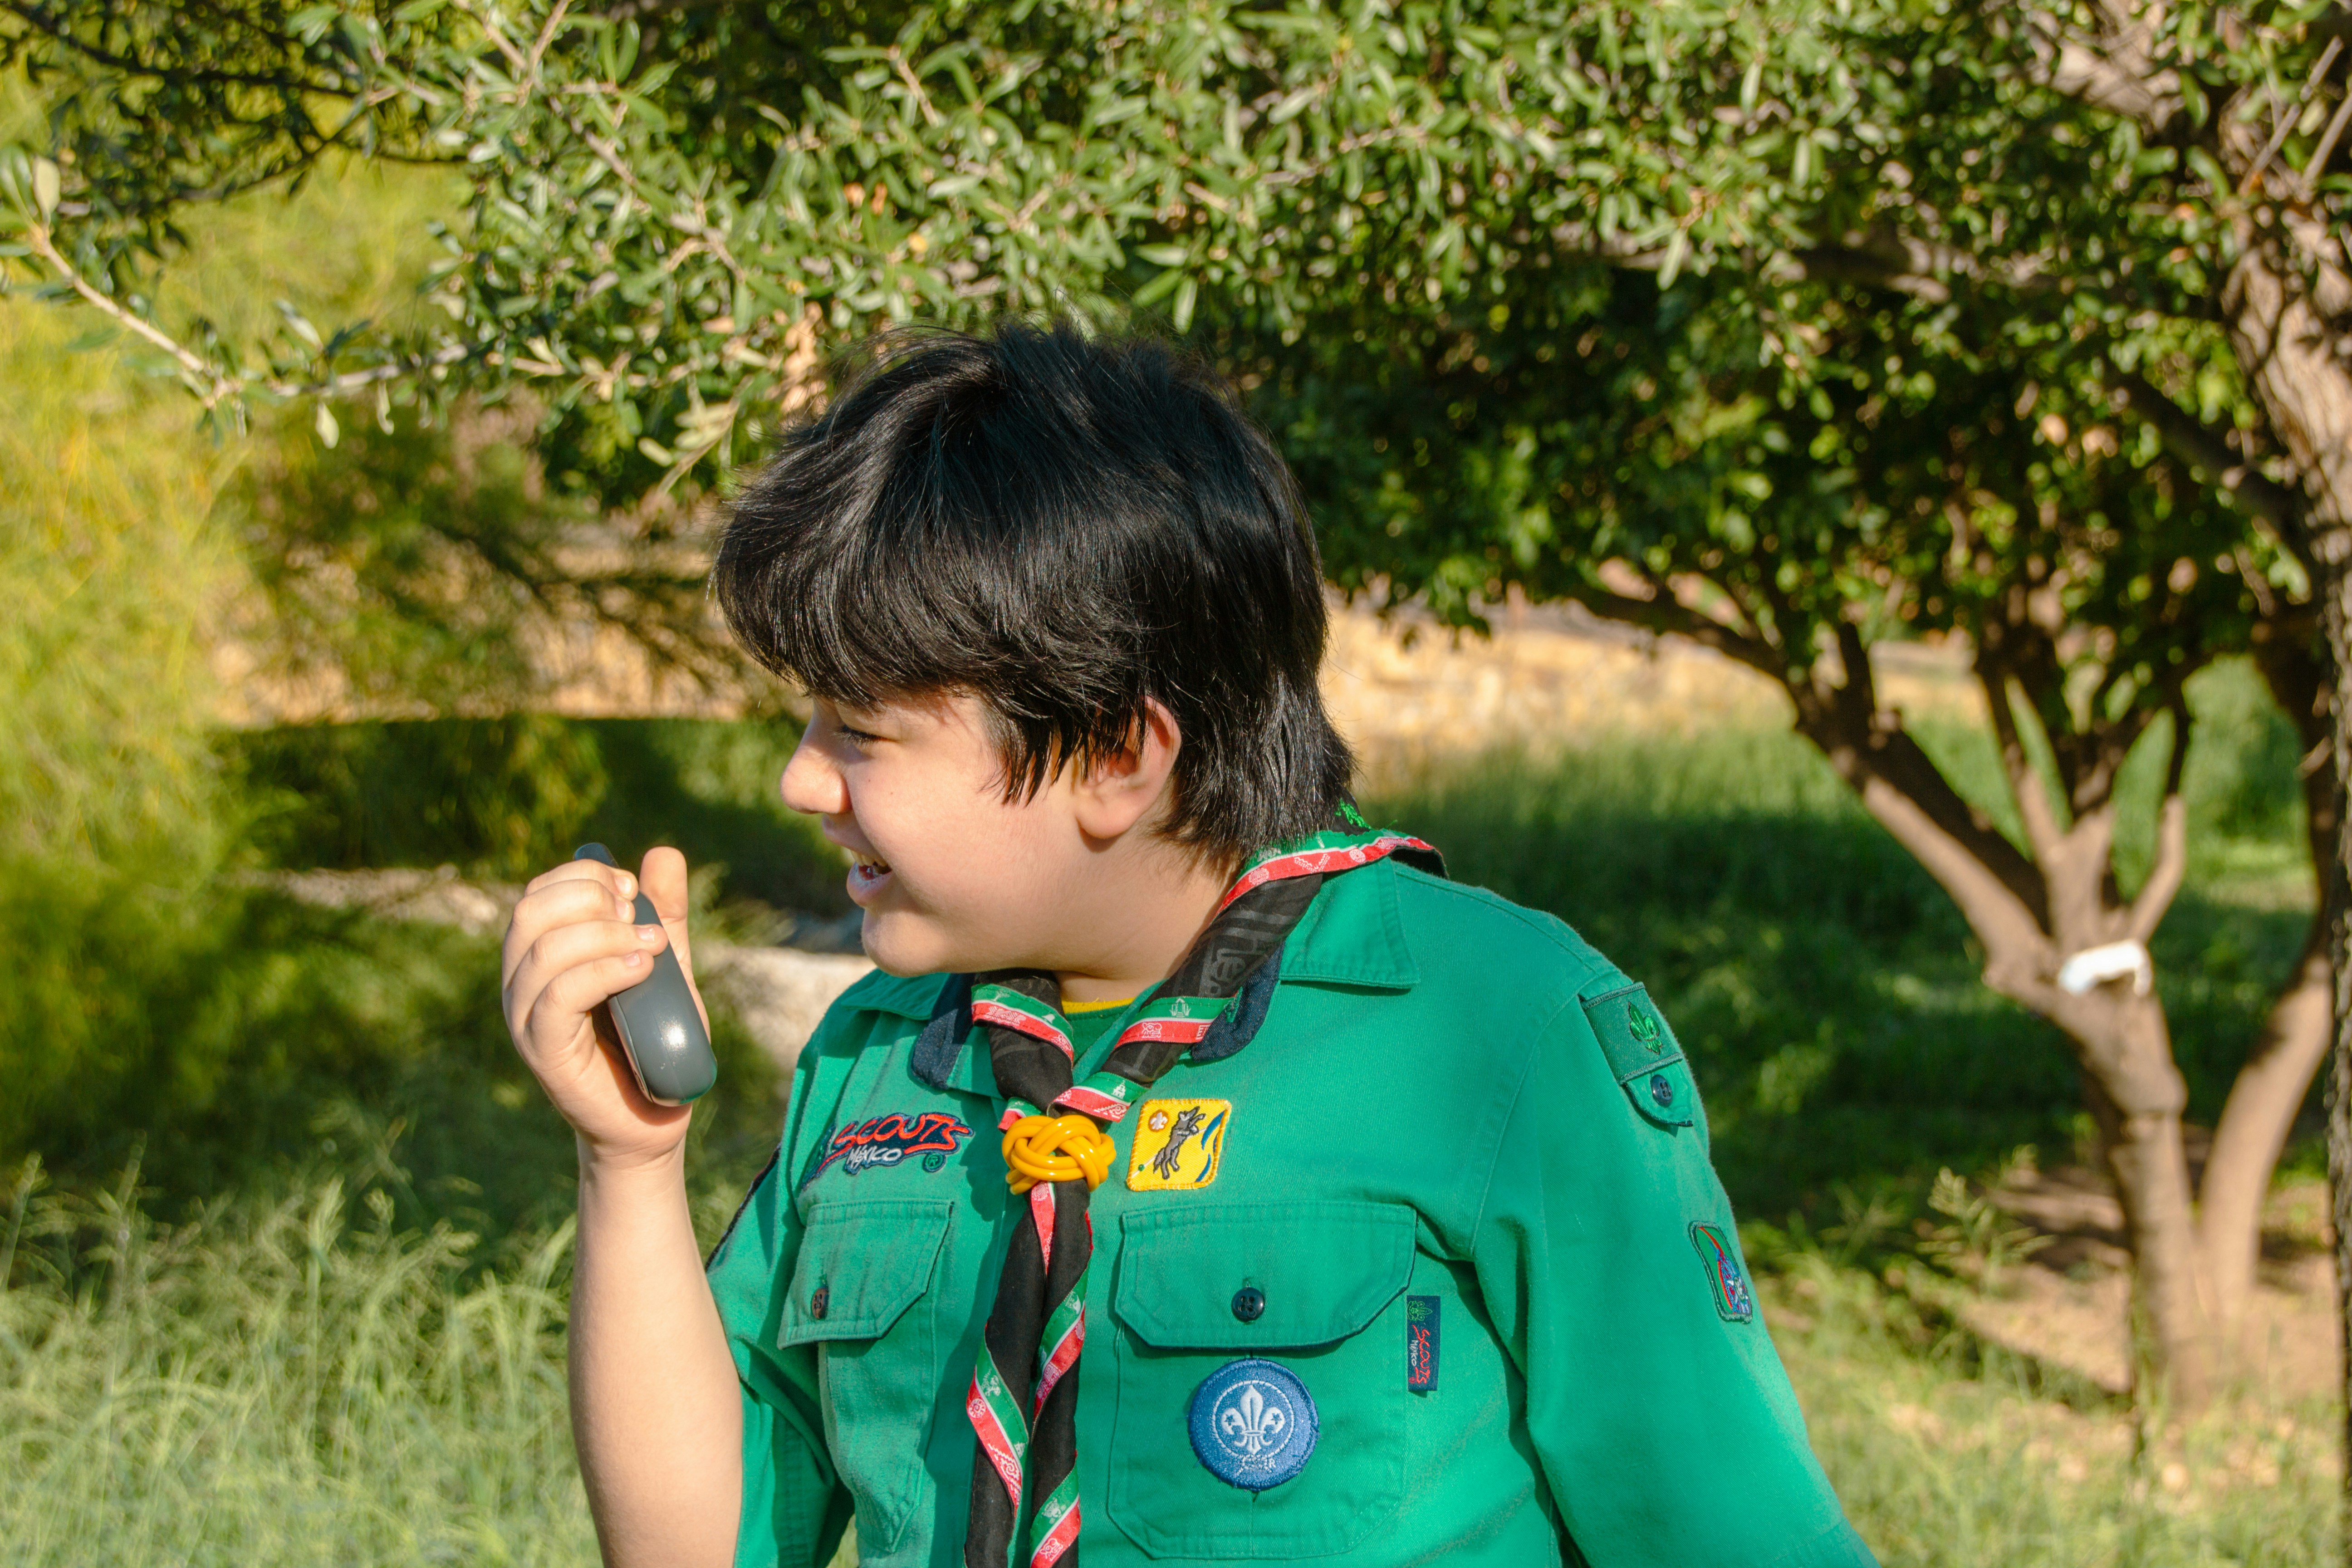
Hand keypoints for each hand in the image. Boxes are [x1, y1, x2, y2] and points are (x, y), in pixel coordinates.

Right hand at [501, 847, 710, 1167]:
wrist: (653, 1116)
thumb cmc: (654, 1038)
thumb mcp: (665, 965)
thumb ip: (663, 913)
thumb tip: (662, 853)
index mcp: (539, 957)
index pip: (539, 894)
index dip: (584, 876)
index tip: (632, 889)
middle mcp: (521, 985)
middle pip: (531, 912)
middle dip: (589, 898)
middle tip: (638, 916)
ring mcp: (526, 1019)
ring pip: (543, 951)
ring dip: (604, 935)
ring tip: (651, 946)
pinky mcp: (543, 1051)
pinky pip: (559, 997)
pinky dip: (603, 972)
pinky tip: (641, 968)